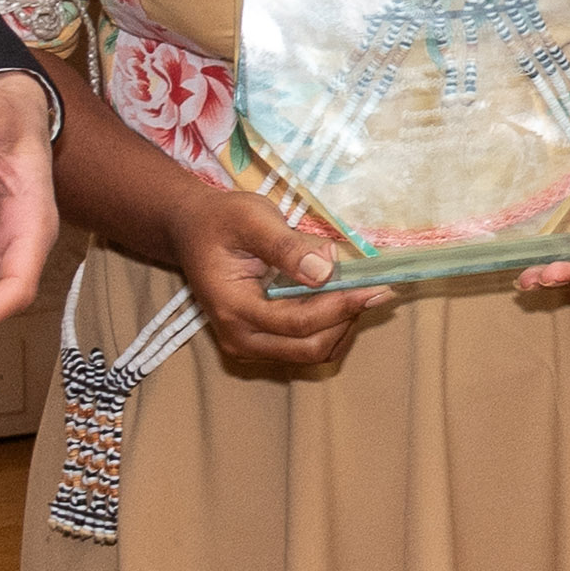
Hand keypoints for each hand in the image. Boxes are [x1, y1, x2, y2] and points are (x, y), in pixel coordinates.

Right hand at [160, 169, 385, 373]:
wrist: (193, 231)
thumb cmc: (221, 220)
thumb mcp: (252, 218)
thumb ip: (286, 246)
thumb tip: (324, 273)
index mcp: (232, 309)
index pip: (297, 323)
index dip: (341, 306)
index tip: (376, 286)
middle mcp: (239, 339)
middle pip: (309, 347)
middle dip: (346, 318)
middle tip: (371, 285)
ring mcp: (250, 346)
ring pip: (313, 352)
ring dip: (342, 324)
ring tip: (352, 285)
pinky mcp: (262, 343)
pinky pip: (306, 347)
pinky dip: (330, 327)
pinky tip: (338, 297)